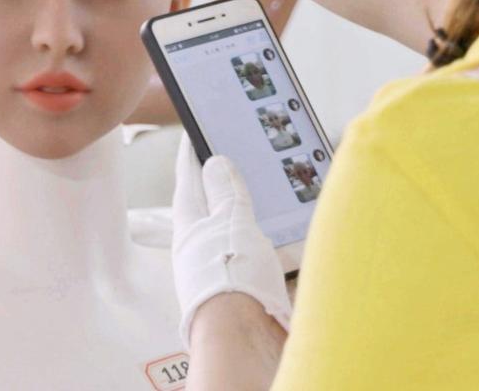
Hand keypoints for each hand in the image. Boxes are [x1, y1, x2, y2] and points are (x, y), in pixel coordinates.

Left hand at [172, 135, 290, 345]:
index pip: (188, 180)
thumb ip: (226, 194)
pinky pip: (263, 259)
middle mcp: (204, 249)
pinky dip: (275, 245)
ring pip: (240, 233)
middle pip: (213, 207)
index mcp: (191, 227)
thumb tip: (215, 162)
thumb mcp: (230, 223)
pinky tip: (290, 238)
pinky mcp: (251, 291)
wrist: (247, 344)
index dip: (191, 155)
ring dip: (253, 215)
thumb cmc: (229, 282)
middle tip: (233, 155)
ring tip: (268, 191)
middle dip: (223, 184)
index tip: (192, 133)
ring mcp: (228, 270)